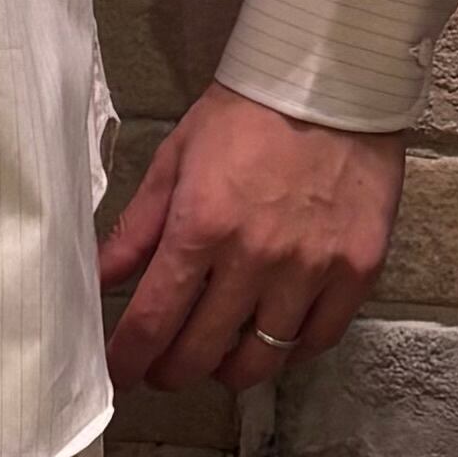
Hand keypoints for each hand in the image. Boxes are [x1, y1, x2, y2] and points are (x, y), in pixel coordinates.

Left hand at [97, 81, 403, 396]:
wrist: (330, 82)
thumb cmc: (245, 115)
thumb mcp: (177, 158)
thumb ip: (139, 227)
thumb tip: (100, 278)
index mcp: (201, 225)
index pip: (154, 318)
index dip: (130, 358)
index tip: (119, 374)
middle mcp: (255, 258)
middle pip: (203, 351)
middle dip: (172, 370)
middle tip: (162, 368)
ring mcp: (311, 270)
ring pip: (263, 359)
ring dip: (229, 370)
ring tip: (215, 360)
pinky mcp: (357, 272)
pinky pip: (318, 339)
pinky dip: (289, 350)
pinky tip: (272, 338)